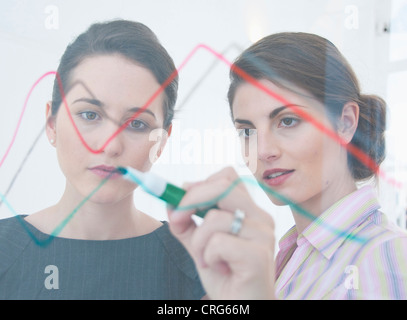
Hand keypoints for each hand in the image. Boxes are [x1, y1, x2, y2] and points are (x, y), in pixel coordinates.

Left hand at [168, 167, 275, 299]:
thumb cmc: (226, 276)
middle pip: (223, 187)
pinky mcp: (258, 255)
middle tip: (176, 220)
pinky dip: (207, 257)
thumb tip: (170, 203)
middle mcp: (261, 218)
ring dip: (198, 242)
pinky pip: (218, 242)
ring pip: (215, 218)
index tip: (181, 199)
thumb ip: (187, 225)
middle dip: (190, 201)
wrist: (242, 308)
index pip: (228, 177)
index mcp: (250, 211)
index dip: (201, 183)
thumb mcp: (201, 245)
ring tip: (205, 260)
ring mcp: (263, 235)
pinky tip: (218, 269)